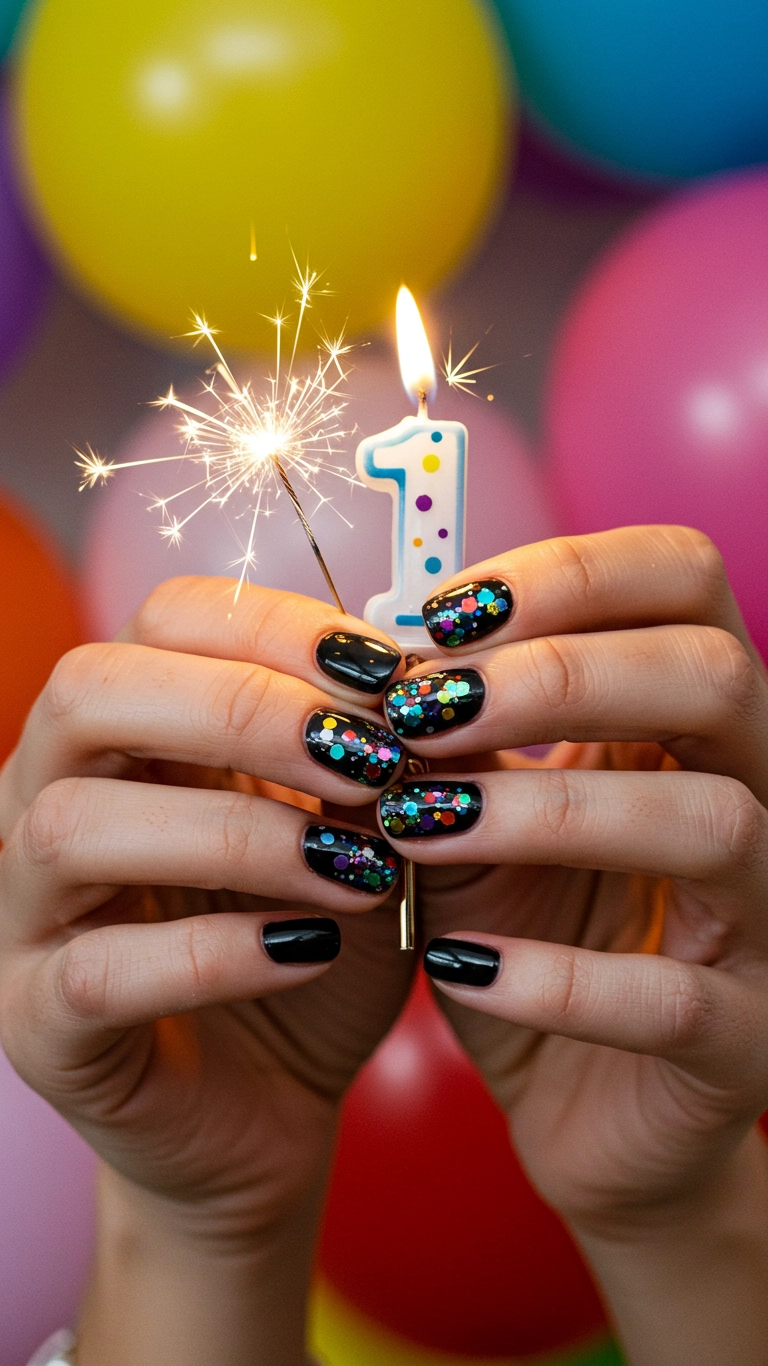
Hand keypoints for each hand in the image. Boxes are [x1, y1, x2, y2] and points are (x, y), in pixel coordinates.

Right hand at [0, 579, 414, 1363]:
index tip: (388, 675)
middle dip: (242, 711)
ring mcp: (28, 911)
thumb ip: (382, 756)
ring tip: (356, 871)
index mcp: (130, 728)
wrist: (275, 1101)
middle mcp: (51, 795)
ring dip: (235, 835)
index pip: (164, 619)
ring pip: (73, 827)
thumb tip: (439, 678)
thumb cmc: (315, 940)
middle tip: (367, 759)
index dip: (277, 629)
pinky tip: (310, 950)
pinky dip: (217, 955)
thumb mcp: (362, 834)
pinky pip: (96, 972)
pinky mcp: (40, 1022)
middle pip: (89, 692)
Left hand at [378, 527, 767, 1363]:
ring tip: (418, 824)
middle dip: (562, 675)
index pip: (686, 580)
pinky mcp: (744, 1042)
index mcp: (689, 722)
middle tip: (428, 709)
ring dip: (549, 811)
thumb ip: (448, 740)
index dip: (572, 572)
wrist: (579, 1101)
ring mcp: (764, 921)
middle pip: (717, 675)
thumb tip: (381, 658)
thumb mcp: (475, 816)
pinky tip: (458, 964)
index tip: (441, 615)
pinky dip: (558, 977)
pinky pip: (676, 999)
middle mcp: (754, 796)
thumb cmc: (530, 931)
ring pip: (715, 822)